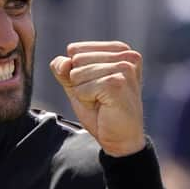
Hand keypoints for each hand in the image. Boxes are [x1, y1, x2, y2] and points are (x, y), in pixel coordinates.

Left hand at [50, 41, 145, 156]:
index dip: (77, 72)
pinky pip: (81, 88)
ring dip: (84, 93)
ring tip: (103, 102)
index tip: (97, 86)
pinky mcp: (117, 83)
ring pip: (77, 74)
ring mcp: (123, 68)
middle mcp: (126, 55)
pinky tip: (104, 107)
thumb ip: (64, 69)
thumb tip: (63, 62)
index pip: (75, 50)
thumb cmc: (102, 111)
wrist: (120, 139)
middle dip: (81, 82)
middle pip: (76, 60)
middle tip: (100, 97)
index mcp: (118, 49)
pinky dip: (86, 101)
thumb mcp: (77, 85)